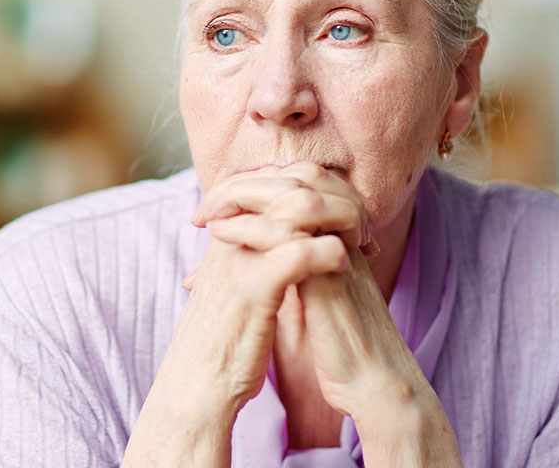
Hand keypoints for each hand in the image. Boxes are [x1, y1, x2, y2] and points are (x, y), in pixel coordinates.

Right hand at [124, 203, 349, 465]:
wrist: (197, 382)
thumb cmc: (224, 337)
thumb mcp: (236, 281)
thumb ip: (255, 251)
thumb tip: (287, 234)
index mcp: (227, 228)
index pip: (272, 177)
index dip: (316, 186)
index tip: (345, 212)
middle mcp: (230, 233)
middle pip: (287, 183)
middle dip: (334, 197)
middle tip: (361, 226)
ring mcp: (240, 257)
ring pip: (297, 208)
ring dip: (338, 220)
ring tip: (359, 243)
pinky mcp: (253, 287)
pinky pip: (300, 251)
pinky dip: (331, 253)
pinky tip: (347, 266)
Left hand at [190, 162, 456, 463]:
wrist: (372, 383)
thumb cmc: (339, 346)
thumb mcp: (315, 295)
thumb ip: (296, 264)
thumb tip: (256, 249)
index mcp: (340, 235)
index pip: (302, 182)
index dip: (257, 184)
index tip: (216, 204)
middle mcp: (345, 236)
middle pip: (301, 178)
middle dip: (248, 182)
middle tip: (207, 205)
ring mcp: (340, 251)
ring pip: (297, 197)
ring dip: (244, 197)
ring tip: (208, 216)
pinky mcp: (332, 277)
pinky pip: (292, 235)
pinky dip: (250, 227)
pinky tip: (221, 234)